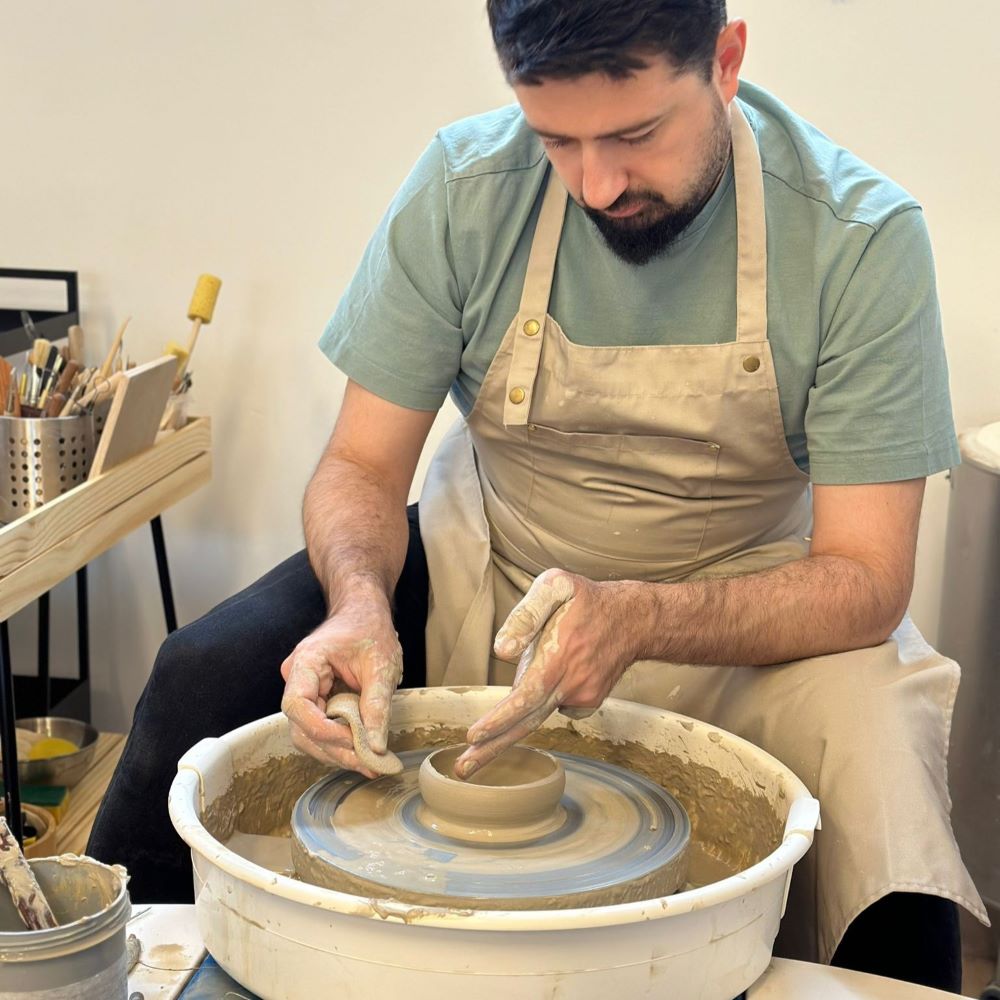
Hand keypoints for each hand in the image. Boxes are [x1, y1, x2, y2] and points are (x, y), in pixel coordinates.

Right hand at [280, 594, 401, 776]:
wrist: (364, 613)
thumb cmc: (370, 629)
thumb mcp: (382, 664)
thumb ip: (377, 705)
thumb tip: (375, 746)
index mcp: (306, 662)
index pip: (297, 704)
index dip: (320, 729)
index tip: (350, 742)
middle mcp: (297, 678)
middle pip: (301, 726)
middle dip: (333, 749)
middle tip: (366, 763)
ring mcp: (304, 690)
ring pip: (308, 734)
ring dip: (336, 751)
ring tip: (368, 763)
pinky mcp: (315, 700)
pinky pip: (319, 728)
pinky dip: (339, 742)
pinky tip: (361, 751)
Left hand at [454, 569, 634, 778]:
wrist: (634, 619)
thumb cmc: (588, 599)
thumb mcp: (556, 587)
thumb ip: (526, 615)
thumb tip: (502, 651)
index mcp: (558, 658)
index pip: (524, 698)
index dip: (498, 720)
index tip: (473, 737)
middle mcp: (571, 683)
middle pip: (527, 723)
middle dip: (492, 748)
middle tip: (462, 768)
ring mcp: (582, 696)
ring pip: (539, 714)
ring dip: (509, 730)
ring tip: (481, 746)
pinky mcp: (588, 701)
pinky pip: (556, 704)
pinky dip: (544, 697)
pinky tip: (550, 676)